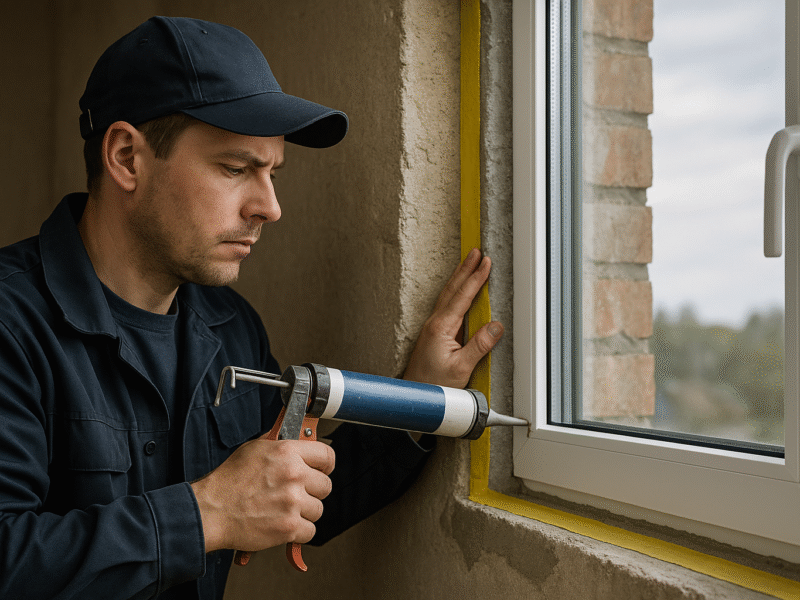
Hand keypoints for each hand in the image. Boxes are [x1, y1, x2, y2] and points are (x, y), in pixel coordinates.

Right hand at [191, 436, 334, 553]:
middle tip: (296, 494)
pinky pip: (310, 531)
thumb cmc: (228, 481)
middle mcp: (294, 475)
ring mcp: (293, 502)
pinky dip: (298, 532)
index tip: (321, 471)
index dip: (325, 465)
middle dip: (312, 491)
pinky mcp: (289, 527)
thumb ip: (280, 446)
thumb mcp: (254, 449)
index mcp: (287, 452)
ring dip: (304, 512)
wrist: (211, 511)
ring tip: (283, 510)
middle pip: (326, 486)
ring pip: (318, 510)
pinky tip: (282, 524)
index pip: (327, 456)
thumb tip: (298, 442)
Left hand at [403, 248, 503, 388]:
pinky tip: (458, 289)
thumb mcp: (462, 368)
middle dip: (465, 269)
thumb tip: (496, 326)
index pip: (462, 297)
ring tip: (468, 262)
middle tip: (476, 251)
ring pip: (447, 295)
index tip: (485, 262)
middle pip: (452, 290)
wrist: (415, 395)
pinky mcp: (433, 333)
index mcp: (441, 327)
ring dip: (459, 277)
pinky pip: (446, 305)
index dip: (475, 278)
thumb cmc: (435, 384)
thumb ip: (479, 346)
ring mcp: (432, 327)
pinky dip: (454, 291)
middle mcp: (434, 323)